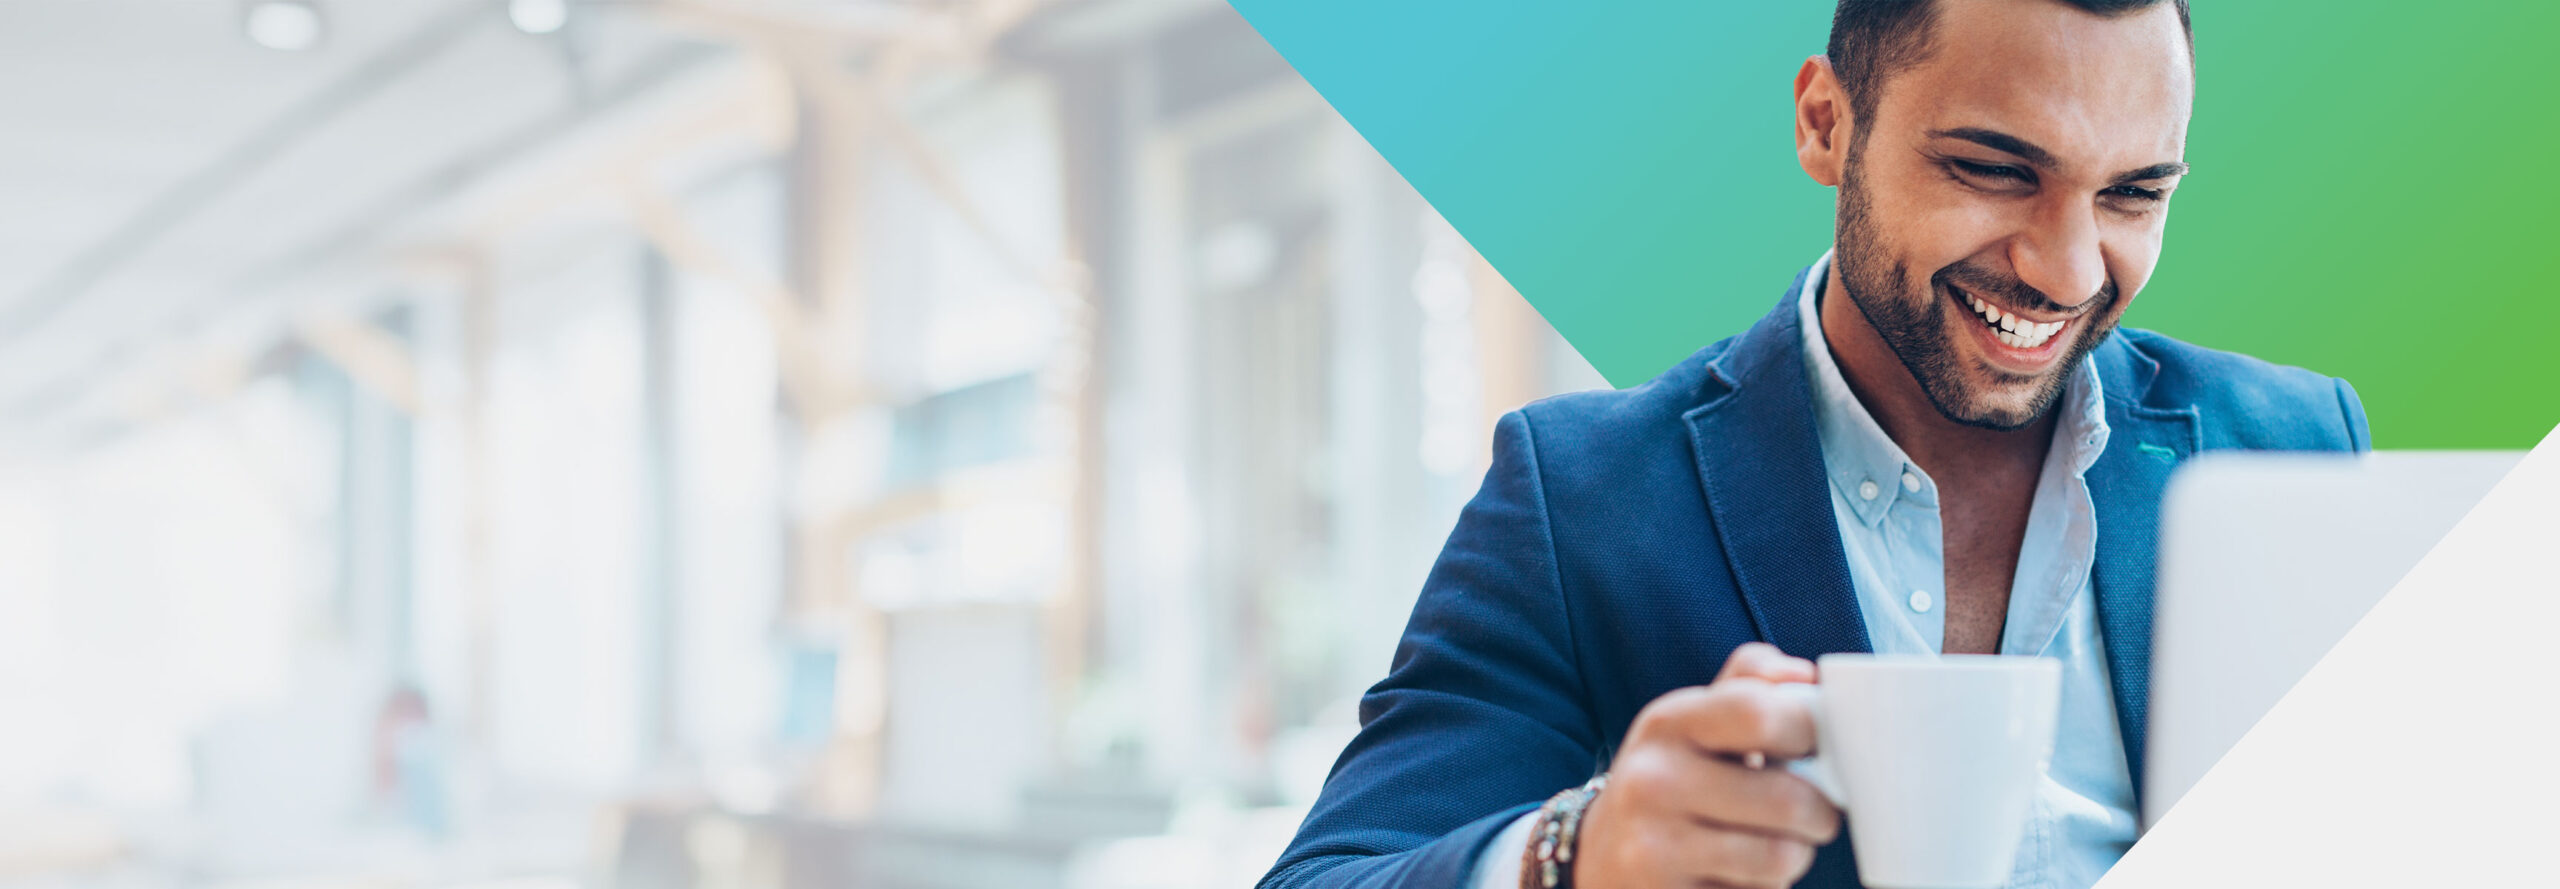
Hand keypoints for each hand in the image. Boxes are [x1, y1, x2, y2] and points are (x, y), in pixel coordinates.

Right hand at [1572, 643, 1839, 888]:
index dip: (1811, 728)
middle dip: (1820, 813)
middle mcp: (1652, 782)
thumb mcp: (1692, 722)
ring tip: (1771, 845)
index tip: (1819, 745)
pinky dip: (1763, 888)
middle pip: (1789, 799)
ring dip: (1794, 856)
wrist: (1601, 856)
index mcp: (1668, 724)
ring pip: (1782, 857)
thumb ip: (1748, 685)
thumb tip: (1803, 675)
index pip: (1758, 712)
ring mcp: (1654, 848)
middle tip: (1812, 813)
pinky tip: (1735, 876)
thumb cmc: (1669, 780)